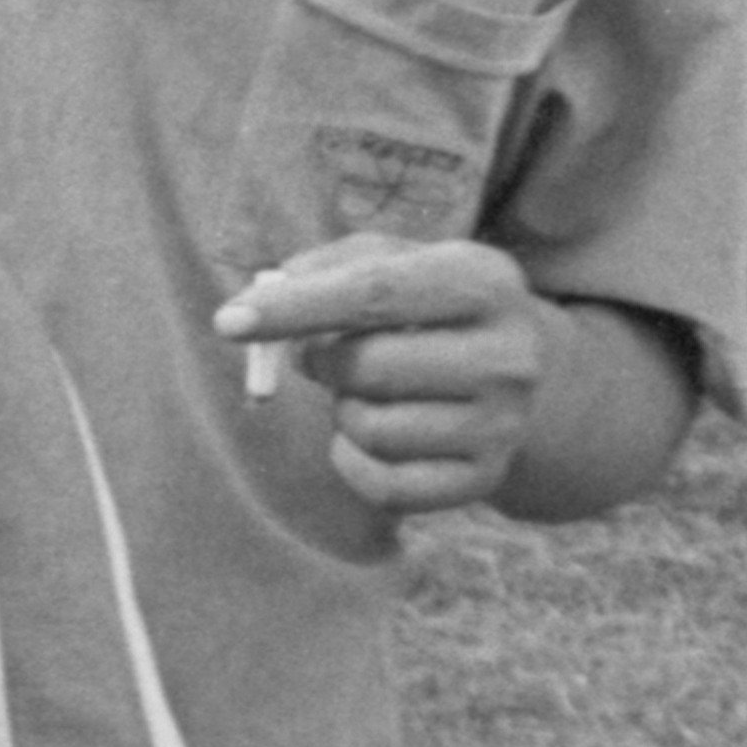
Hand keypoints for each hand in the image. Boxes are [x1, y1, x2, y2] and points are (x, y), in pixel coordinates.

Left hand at [213, 235, 551, 510]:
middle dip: (323, 361)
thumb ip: (328, 266)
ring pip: (370, 428)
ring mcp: (503, 423)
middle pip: (366, 365)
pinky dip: (351, 460)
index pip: (375, 292)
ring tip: (370, 393)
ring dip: (343, 410)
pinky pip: (382, 485)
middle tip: (330, 355)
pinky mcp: (484, 479)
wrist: (517, 372)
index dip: (295, 308)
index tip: (228, 321)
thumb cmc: (430, 307)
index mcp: (485, 278)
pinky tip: (369, 436)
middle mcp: (508, 354)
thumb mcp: (396, 261)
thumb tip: (263, 296)